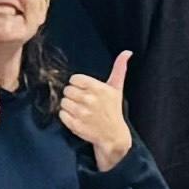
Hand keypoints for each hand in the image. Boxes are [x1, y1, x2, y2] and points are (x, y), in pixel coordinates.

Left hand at [54, 51, 135, 167]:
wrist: (113, 135)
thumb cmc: (113, 110)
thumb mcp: (117, 88)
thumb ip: (119, 68)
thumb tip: (127, 52)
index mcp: (98, 88)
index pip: (74, 79)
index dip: (78, 85)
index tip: (85, 91)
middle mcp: (90, 100)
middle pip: (67, 90)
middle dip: (73, 95)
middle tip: (82, 102)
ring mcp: (82, 113)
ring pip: (63, 102)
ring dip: (69, 106)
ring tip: (80, 110)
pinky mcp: (75, 125)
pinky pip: (61, 114)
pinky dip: (66, 116)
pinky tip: (76, 118)